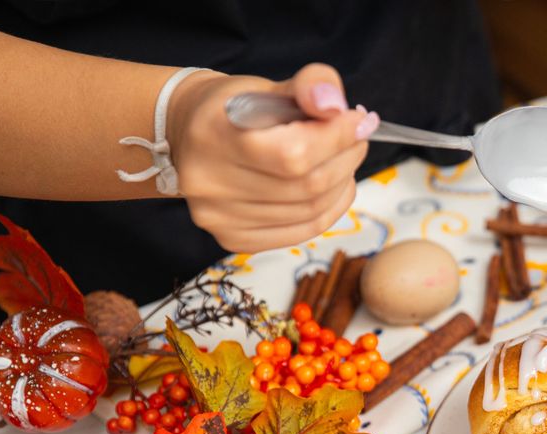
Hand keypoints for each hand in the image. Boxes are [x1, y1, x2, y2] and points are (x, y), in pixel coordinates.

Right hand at [165, 64, 379, 252]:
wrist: (188, 133)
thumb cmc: (233, 107)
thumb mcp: (269, 84)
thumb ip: (309, 85)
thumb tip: (336, 106)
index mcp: (215, 133)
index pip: (294, 152)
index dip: (338, 138)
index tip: (358, 121)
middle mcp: (209, 181)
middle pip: (307, 185)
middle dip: (346, 158)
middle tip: (357, 140)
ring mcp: (219, 216)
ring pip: (310, 211)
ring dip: (342, 183)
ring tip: (344, 159)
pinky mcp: (232, 237)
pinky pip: (302, 232)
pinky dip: (331, 209)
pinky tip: (334, 187)